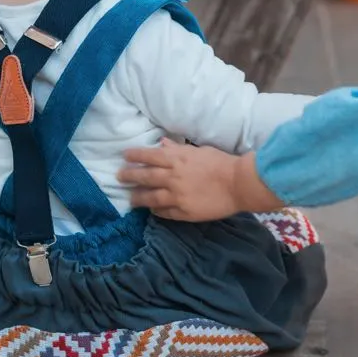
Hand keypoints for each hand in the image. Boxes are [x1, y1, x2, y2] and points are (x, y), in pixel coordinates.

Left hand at [120, 140, 280, 220]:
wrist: (238, 183)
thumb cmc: (222, 163)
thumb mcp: (199, 150)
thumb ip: (178, 149)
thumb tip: (161, 144)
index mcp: (177, 159)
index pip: (149, 156)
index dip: (135, 155)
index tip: (125, 156)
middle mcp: (172, 177)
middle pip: (145, 176)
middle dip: (130, 176)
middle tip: (119, 176)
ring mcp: (176, 196)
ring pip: (150, 197)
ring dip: (138, 197)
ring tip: (131, 198)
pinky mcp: (183, 212)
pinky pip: (164, 212)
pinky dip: (156, 210)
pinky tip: (152, 210)